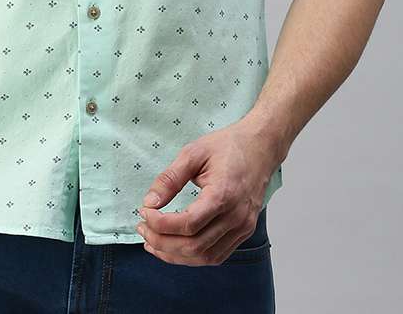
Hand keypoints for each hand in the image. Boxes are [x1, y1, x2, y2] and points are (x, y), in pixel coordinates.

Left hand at [135, 117, 279, 265]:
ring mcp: (243, 227)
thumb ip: (170, 179)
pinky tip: (175, 246)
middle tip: (143, 228)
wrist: (260, 147)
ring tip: (152, 242)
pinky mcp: (244, 232)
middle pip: (194, 246)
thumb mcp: (193, 152)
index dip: (161, 224)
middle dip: (162, 243)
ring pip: (205, 257)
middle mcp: (236, 217)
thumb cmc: (227, 146)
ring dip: (175, 255)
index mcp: (223, 195)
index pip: (188, 224)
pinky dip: (192, 256)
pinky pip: (216, 255)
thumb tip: (149, 203)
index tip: (144, 212)